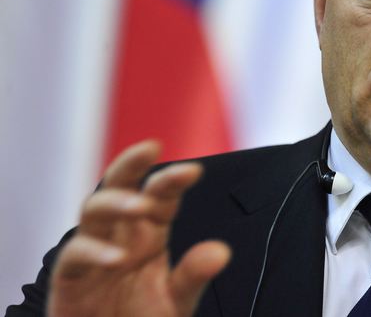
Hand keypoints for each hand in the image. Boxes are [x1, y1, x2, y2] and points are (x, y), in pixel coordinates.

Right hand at [48, 141, 230, 316]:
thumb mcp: (178, 301)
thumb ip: (194, 276)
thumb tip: (221, 251)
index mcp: (150, 231)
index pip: (161, 195)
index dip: (174, 180)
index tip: (193, 171)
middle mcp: (122, 233)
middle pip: (120, 185)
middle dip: (133, 163)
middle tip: (151, 146)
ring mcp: (94, 250)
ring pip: (94, 208)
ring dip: (117, 201)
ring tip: (141, 206)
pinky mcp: (70, 277)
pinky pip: (75, 254)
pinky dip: (94, 252)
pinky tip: (116, 258)